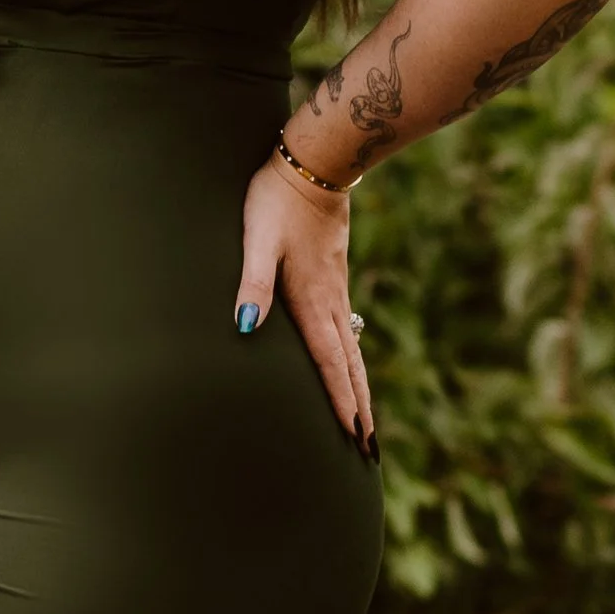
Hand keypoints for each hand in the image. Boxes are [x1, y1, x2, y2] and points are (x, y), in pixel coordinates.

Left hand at [234, 151, 375, 456]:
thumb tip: (243, 329)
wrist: (314, 164)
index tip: (355, 436)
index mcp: (311, 299)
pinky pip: (348, 330)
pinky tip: (351, 363)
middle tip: (371, 449)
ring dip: (360, 387)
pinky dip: (353, 358)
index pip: (328, 362)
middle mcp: (330, 301)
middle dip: (360, 407)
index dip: (340, 401)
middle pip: (349, 365)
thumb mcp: (256, 240)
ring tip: (367, 419)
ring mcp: (336, 290)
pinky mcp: (334, 278)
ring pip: (352, 349)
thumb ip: (252, 284)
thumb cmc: (275, 201)